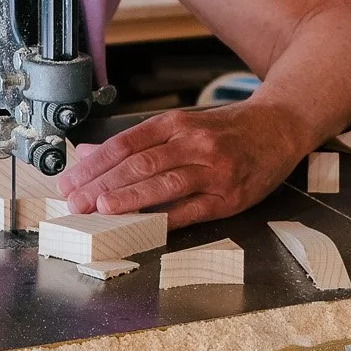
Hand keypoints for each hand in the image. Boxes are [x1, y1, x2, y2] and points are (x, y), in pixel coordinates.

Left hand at [57, 102, 312, 227]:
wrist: (281, 126)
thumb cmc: (225, 130)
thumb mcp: (181, 126)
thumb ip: (136, 142)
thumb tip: (88, 153)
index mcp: (175, 125)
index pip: (125, 145)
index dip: (94, 165)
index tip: (69, 181)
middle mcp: (193, 143)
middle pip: (139, 164)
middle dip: (102, 185)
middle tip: (75, 201)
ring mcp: (214, 169)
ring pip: (164, 183)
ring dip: (130, 198)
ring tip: (102, 208)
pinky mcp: (231, 196)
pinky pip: (194, 209)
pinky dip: (168, 217)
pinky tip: (145, 225)